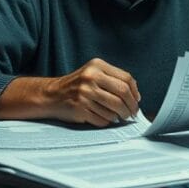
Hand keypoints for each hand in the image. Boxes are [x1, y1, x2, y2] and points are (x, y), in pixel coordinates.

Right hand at [0, 58, 140, 126]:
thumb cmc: (77, 85)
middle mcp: (91, 78)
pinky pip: (103, 119)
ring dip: (120, 116)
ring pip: (114, 108)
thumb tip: (136, 96)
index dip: (135, 92)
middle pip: (122, 94)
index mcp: (97, 66)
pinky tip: (105, 118)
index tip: (137, 101)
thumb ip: (113, 79)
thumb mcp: (93, 73)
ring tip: (120, 117)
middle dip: (131, 106)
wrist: (51, 95)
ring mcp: (85, 94)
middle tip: (132, 113)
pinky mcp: (80, 109)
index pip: (126, 79)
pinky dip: (107, 121)